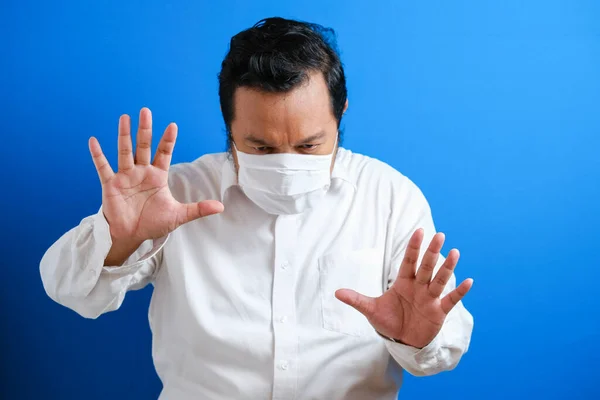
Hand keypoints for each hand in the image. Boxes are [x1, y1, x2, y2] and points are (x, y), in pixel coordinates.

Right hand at [88, 108, 223, 242]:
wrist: (132, 236)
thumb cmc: (153, 223)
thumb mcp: (179, 216)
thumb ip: (198, 209)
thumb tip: (221, 208)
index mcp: (157, 176)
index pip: (164, 153)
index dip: (168, 140)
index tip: (173, 125)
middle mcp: (141, 172)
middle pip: (143, 146)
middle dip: (145, 130)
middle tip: (145, 111)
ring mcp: (125, 176)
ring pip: (124, 151)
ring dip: (124, 135)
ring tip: (125, 117)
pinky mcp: (111, 185)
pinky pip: (102, 167)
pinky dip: (98, 155)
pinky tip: (93, 141)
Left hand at [336, 229, 472, 348]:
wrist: (402, 341)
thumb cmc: (388, 321)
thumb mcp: (371, 310)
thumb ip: (357, 300)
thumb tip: (336, 292)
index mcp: (403, 282)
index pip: (408, 261)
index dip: (413, 247)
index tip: (419, 231)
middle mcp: (418, 287)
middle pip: (426, 267)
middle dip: (432, 252)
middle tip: (440, 235)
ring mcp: (430, 298)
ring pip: (439, 280)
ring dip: (447, 268)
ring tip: (455, 252)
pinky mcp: (439, 312)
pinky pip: (451, 300)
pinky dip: (459, 292)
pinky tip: (469, 281)